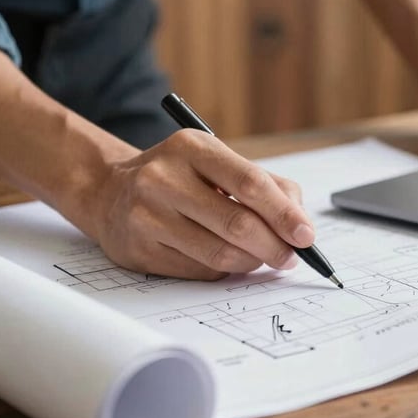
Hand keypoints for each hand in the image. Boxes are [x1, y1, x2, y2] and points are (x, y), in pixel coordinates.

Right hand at [91, 130, 313, 279]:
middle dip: (274, 246)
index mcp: (191, 147)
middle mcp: (163, 177)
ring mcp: (146, 215)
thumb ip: (267, 186)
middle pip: (236, 223)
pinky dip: (224, 269)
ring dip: (253, 261)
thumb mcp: (218, 163)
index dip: (284, 213)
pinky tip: (227, 258)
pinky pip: (199, 270)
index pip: (249, 182)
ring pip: (219, 253)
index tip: (306, 235)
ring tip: (264, 257)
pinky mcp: (138, 249)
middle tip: (292, 257)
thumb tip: (300, 224)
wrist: (110, 191)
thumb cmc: (180, 176)